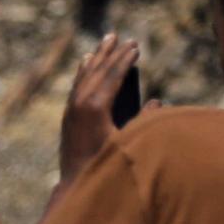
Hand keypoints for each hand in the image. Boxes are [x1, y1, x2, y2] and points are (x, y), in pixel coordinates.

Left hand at [60, 32, 139, 180]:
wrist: (76, 186)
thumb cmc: (106, 167)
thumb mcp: (128, 143)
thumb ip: (142, 121)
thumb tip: (155, 102)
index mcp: (95, 107)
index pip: (112, 75)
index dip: (125, 59)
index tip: (135, 45)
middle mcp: (80, 104)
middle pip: (98, 71)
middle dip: (112, 53)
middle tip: (123, 37)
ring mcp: (71, 109)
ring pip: (85, 75)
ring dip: (97, 57)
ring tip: (106, 40)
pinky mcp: (67, 116)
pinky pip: (77, 86)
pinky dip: (83, 71)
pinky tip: (86, 61)